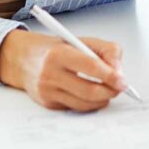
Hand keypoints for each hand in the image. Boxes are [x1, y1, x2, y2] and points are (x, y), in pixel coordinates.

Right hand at [0, 29, 125, 111]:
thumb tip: (119, 72)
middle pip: (88, 90)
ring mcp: (48, 91)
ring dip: (102, 99)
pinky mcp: (49, 104)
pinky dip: (90, 103)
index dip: (110, 75)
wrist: (25, 59)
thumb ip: (107, 51)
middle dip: (110, 91)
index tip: (123, 80)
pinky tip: (94, 95)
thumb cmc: (58, 49)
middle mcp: (51, 74)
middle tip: (120, 88)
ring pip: (84, 103)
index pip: (90, 66)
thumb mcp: (82, 40)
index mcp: (60, 53)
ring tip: (109, 91)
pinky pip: (76, 107)